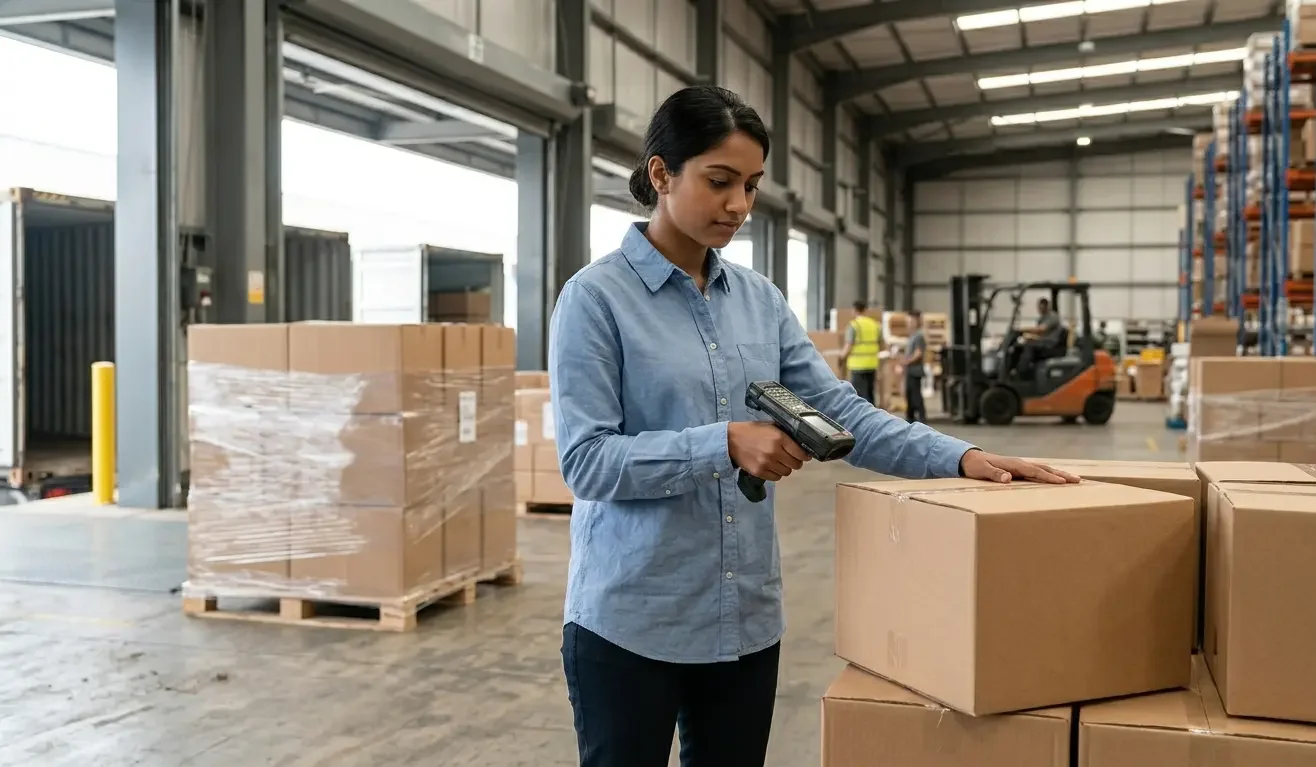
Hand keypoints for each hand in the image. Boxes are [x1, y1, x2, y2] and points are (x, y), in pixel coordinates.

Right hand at [728, 422, 810, 480]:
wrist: (731, 440)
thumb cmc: (752, 431)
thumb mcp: (771, 426)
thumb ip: (785, 435)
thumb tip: (801, 444)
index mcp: (779, 438)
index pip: (800, 453)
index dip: (805, 456)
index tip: (805, 456)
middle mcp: (775, 452)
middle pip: (795, 465)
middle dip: (795, 462)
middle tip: (791, 459)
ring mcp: (767, 463)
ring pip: (787, 472)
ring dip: (785, 468)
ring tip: (779, 462)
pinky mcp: (759, 472)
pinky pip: (776, 478)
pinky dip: (776, 474)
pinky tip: (772, 467)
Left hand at [959, 450, 1078, 484]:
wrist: (969, 459)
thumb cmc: (975, 466)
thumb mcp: (982, 471)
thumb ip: (994, 474)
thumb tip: (1008, 478)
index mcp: (1013, 465)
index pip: (1035, 471)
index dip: (1049, 477)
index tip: (1063, 481)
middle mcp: (1020, 464)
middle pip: (1044, 468)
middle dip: (1062, 474)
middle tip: (1078, 480)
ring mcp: (1020, 466)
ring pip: (1044, 469)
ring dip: (1059, 474)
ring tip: (1075, 480)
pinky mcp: (1019, 470)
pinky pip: (1038, 472)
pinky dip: (1050, 475)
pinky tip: (1057, 480)